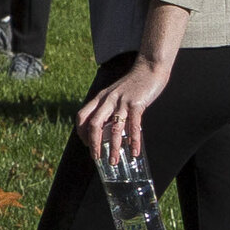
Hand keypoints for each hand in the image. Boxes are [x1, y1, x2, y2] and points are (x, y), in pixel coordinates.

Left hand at [79, 51, 168, 170]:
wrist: (149, 69)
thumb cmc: (133, 84)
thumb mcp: (114, 94)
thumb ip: (108, 107)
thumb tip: (106, 126)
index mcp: (100, 98)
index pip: (82, 116)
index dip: (81, 132)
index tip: (86, 144)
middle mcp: (107, 100)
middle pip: (93, 124)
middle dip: (93, 144)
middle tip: (96, 158)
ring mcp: (122, 102)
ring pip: (113, 128)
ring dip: (113, 147)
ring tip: (114, 161)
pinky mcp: (137, 104)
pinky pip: (133, 125)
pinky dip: (133, 140)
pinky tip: (134, 151)